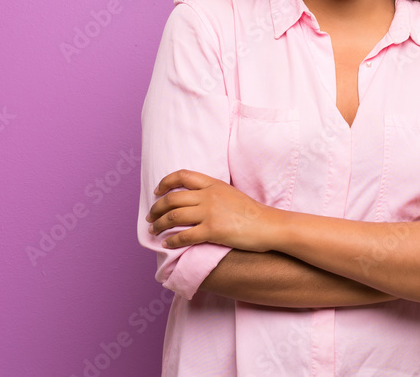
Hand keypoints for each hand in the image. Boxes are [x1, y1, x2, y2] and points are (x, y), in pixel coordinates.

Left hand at [146, 169, 273, 251]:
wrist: (268, 225)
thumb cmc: (251, 212)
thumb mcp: (230, 193)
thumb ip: (212, 192)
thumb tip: (194, 199)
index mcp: (213, 184)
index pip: (182, 175)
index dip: (165, 182)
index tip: (157, 192)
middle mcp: (209, 195)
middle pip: (172, 198)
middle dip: (156, 208)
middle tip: (150, 217)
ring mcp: (210, 213)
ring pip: (173, 217)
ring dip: (159, 225)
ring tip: (154, 231)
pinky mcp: (212, 230)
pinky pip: (184, 236)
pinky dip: (172, 241)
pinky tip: (167, 244)